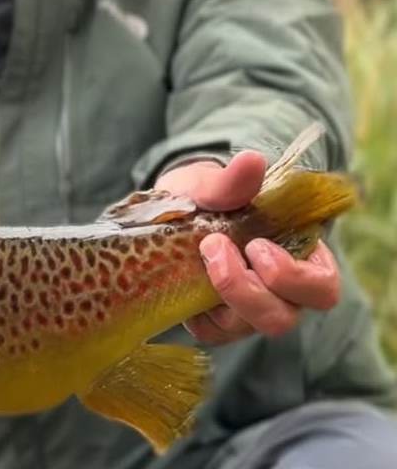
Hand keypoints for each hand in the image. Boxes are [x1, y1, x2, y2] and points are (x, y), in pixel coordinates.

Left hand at [155, 150, 340, 344]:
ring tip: (200, 254)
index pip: (321, 287)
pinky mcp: (215, 323)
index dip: (293, 276)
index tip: (254, 243)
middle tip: (215, 245)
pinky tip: (183, 278)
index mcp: (298, 258)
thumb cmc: (205, 198)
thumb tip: (252, 161)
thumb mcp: (211, 185)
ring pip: (246, 327)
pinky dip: (197, 311)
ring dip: (222, 295)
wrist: (172, 211)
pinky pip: (212, 333)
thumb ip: (232, 181)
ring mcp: (246, 311)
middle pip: (284, 318)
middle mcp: (278, 293)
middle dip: (250, 291)